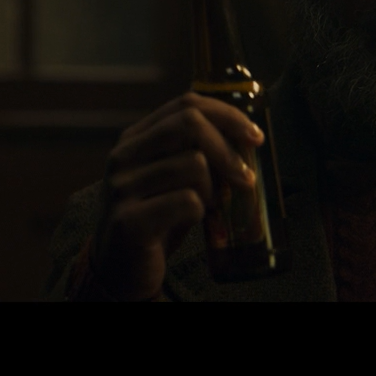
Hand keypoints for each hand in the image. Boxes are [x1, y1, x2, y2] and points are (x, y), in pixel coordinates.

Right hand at [91, 93, 261, 299]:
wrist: (120, 270)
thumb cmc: (159, 219)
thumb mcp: (174, 177)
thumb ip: (197, 152)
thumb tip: (248, 139)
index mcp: (135, 138)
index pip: (187, 104)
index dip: (228, 115)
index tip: (255, 137)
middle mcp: (123, 156)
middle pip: (190, 124)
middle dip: (228, 148)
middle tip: (246, 176)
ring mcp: (122, 187)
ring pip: (194, 164)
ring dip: (213, 189)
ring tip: (205, 207)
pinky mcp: (129, 220)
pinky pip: (188, 202)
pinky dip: (200, 213)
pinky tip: (189, 223)